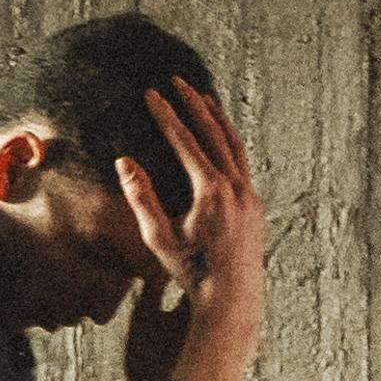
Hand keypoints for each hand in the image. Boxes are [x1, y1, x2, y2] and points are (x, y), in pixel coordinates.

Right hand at [118, 83, 265, 380]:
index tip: (153, 93)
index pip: (185, 141)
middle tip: (178, 81)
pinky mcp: (256, 204)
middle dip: (194, 104)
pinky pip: (242, 162)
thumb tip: (124, 161)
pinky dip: (229, 143)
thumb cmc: (190, 272)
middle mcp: (236, 187)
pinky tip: (220, 138)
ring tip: (203, 98)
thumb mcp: (158, 236)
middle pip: (214, 132)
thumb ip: (141, 197)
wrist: (231, 299)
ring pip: (234, 144)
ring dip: (217, 119)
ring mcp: (250, 194)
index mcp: (212, 191)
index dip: (167, 115)